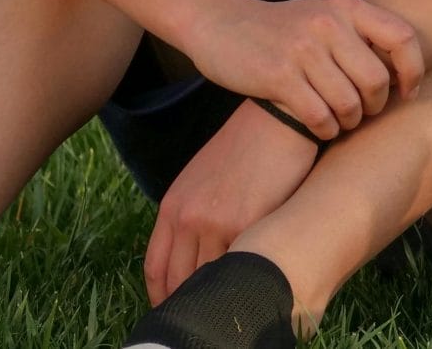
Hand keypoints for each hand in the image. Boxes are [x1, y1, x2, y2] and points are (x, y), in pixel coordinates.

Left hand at [144, 100, 315, 303]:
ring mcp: (215, 223)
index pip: (155, 268)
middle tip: (202, 311)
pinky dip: (243, 277)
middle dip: (187, 300)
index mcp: (173, 208)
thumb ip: (191, 213)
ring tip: (230, 299)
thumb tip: (194, 252)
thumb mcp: (201, 178)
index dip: (161, 294)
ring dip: (218, 292)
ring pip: (209, 278)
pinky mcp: (247, 223)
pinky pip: (239, 264)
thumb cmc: (245, 147)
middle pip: (178, 280)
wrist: (276, 119)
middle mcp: (187, 218)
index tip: (173, 306)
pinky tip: (253, 281)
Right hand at [186, 0, 421, 139]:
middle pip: (376, 80)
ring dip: (350, 121)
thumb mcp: (323, 15)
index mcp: (347, 8)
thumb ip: (358, 34)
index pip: (402, 37)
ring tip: (342, 122)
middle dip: (376, 106)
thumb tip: (400, 73)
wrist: (219, 22)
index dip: (413, 71)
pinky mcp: (278, 76)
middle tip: (364, 113)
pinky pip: (319, 115)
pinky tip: (322, 128)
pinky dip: (326, 129)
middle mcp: (328, 25)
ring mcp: (303, 50)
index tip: (408, 92)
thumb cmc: (280, 28)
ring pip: (349, 102)